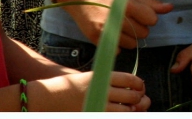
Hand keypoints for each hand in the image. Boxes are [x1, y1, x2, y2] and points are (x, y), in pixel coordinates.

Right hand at [28, 70, 149, 111]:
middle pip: (132, 96)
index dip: (140, 85)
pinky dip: (120, 115)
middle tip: (140, 101)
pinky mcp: (92, 114)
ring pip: (125, 111)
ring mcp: (96, 104)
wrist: (49, 97)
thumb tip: (137, 90)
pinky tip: (119, 113)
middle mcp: (101, 90)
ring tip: (131, 109)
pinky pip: (113, 117)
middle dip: (139, 99)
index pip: (131, 80)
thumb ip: (112, 82)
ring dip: (132, 111)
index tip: (141, 88)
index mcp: (102, 76)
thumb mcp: (93, 77)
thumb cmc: (73, 87)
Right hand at [61, 0, 172, 48]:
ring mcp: (106, 31)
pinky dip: (118, 44)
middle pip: (143, 33)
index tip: (140, 13)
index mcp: (127, 5)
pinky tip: (112, 34)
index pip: (151, 20)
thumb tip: (170, 8)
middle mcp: (117, 20)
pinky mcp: (97, 40)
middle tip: (129, 19)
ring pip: (132, 44)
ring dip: (130, 37)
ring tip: (121, 26)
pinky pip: (118, 50)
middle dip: (140, 27)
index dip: (148, 17)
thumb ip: (150, 3)